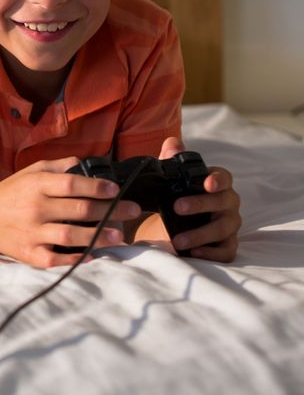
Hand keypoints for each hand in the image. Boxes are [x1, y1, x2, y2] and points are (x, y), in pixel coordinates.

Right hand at [0, 157, 141, 267]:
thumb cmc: (9, 193)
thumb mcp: (28, 172)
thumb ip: (57, 166)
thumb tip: (86, 163)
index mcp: (35, 185)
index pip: (71, 183)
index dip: (97, 186)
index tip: (116, 190)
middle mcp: (34, 207)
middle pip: (78, 209)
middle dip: (111, 210)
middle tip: (132, 211)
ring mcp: (31, 232)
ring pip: (71, 235)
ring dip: (99, 235)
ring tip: (120, 236)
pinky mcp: (28, 253)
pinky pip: (56, 258)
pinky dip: (76, 258)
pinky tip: (93, 255)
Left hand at [158, 137, 240, 261]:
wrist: (167, 227)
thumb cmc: (173, 198)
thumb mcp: (167, 179)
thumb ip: (169, 159)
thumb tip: (172, 143)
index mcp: (216, 185)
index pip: (224, 178)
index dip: (218, 179)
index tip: (207, 183)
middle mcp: (227, 204)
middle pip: (224, 202)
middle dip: (201, 204)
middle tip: (177, 207)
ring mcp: (229, 226)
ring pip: (224, 228)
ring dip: (201, 233)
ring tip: (177, 240)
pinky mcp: (225, 246)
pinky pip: (226, 252)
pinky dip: (212, 253)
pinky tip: (195, 253)